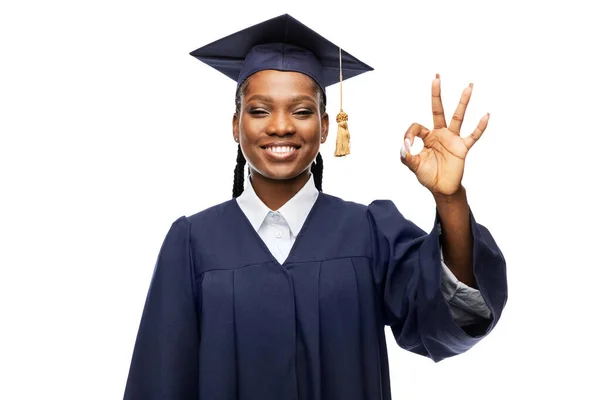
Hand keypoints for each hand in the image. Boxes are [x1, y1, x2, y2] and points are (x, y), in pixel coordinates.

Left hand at [400, 74, 488, 195]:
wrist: (442, 189)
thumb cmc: (428, 176)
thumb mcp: (413, 165)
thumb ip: (406, 156)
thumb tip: (404, 146)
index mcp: (427, 137)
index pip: (416, 127)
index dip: (409, 134)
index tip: (407, 146)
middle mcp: (440, 134)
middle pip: (438, 110)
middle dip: (436, 94)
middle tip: (437, 77)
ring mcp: (452, 139)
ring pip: (458, 117)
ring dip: (463, 102)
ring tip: (468, 86)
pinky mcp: (462, 148)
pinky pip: (473, 136)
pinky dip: (479, 127)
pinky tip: (486, 115)